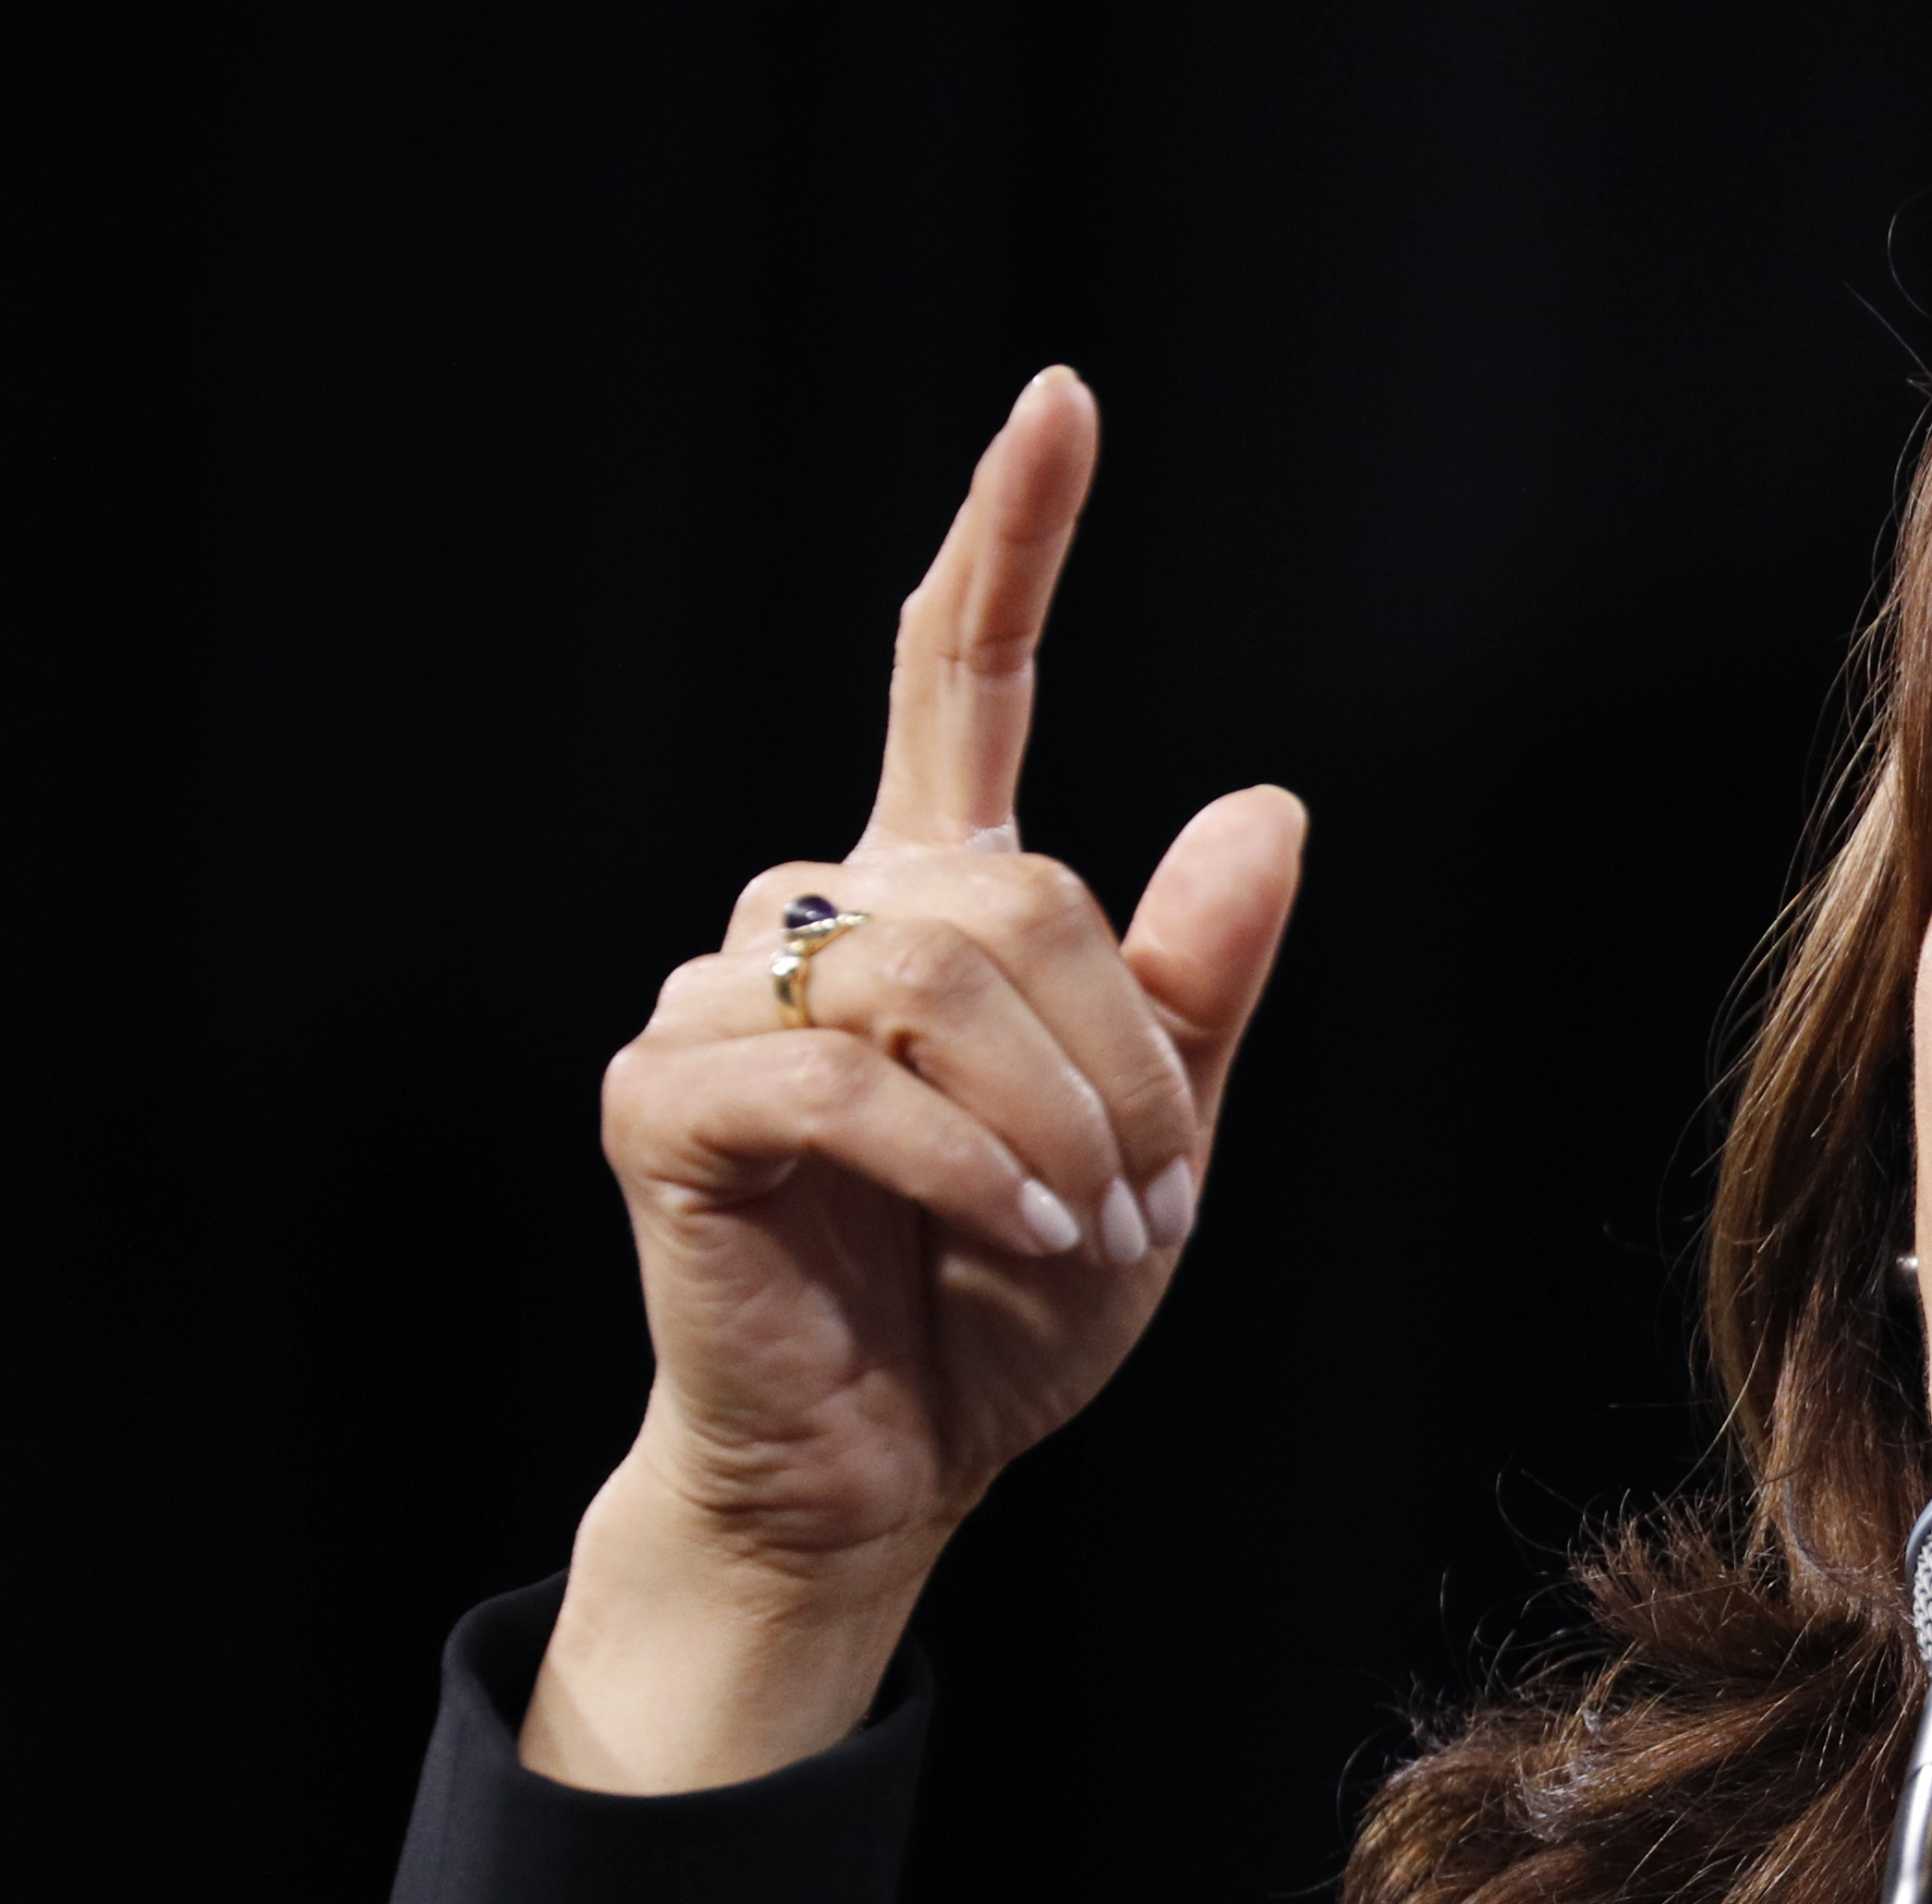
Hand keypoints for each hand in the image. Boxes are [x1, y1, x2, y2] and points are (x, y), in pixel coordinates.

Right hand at [525, 368, 1304, 1789]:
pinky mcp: (663, 1102)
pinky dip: (961, 1158)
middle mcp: (814, 923)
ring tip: (1091, 1220)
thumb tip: (1268, 804)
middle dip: (1122, 1049)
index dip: (1011, 542)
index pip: (963, 680)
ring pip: (931, 973)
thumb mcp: (1157, 1143)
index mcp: (931, 909)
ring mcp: (721, 1004)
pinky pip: (838, 1077)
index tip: (1063, 406)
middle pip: (1011, 886)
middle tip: (1154, 1187)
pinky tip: (1023, 1225)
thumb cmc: (1007, 1306)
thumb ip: (1199, 986)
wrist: (890, 1470)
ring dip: (1053, 1109)